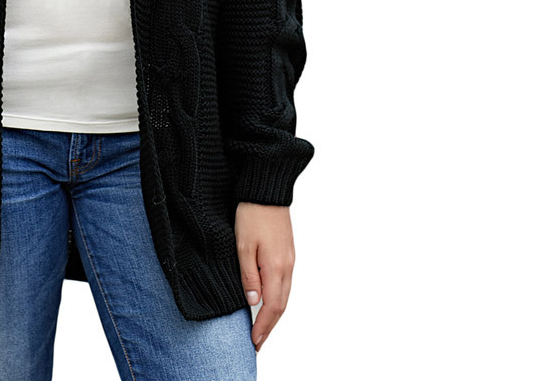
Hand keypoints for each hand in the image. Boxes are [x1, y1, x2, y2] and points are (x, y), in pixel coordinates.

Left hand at [234, 201, 295, 352]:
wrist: (266, 190)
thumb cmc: (252, 214)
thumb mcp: (242, 245)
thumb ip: (248, 276)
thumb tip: (253, 302)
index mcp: (275, 267)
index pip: (272, 307)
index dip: (264, 327)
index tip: (254, 341)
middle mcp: (287, 267)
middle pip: (281, 305)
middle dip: (270, 326)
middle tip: (258, 342)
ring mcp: (289, 260)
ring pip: (284, 295)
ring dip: (274, 314)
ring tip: (262, 327)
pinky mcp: (287, 253)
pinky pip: (284, 283)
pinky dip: (277, 298)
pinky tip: (268, 301)